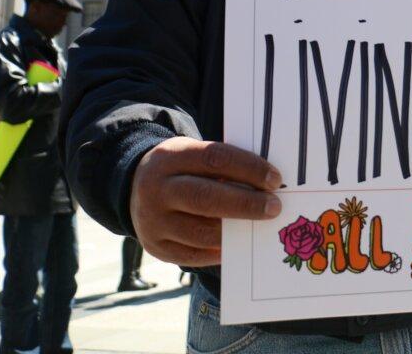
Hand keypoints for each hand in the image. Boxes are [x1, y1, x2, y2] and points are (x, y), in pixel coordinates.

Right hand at [130, 137, 282, 266]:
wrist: (136, 188)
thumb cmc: (184, 170)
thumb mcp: (195, 156)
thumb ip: (224, 168)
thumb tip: (266, 186)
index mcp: (171, 157)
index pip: (214, 158)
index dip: (248, 168)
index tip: (274, 179)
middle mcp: (157, 188)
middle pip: (205, 197)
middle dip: (245, 203)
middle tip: (274, 207)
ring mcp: (152, 221)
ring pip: (199, 231)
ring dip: (234, 231)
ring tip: (259, 226)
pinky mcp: (155, 247)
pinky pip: (191, 255)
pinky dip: (218, 251)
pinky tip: (236, 244)